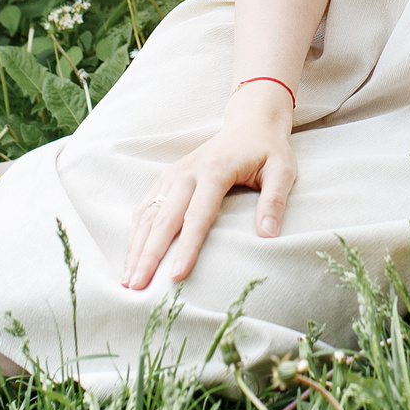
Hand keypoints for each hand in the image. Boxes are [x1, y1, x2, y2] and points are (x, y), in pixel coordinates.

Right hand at [120, 85, 296, 289]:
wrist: (250, 123)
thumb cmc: (267, 150)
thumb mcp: (282, 170)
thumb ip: (275, 201)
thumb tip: (268, 235)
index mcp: (214, 170)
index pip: (197, 215)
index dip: (187, 247)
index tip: (176, 275)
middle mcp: (187, 172)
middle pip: (163, 218)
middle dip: (148, 254)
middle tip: (136, 286)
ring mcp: (173, 174)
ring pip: (148, 214)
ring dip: (135, 247)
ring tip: (126, 280)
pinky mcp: (166, 179)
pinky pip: (145, 207)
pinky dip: (135, 234)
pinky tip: (130, 257)